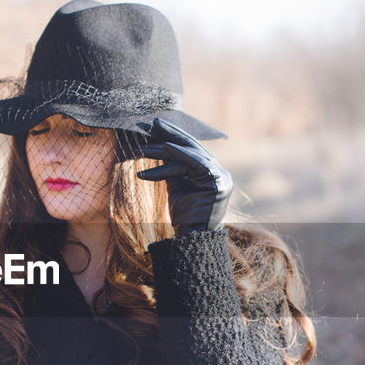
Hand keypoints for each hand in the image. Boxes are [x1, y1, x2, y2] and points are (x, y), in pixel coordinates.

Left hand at [135, 118, 232, 234]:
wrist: (193, 240)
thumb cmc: (183, 217)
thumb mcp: (177, 187)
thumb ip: (173, 168)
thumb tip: (159, 149)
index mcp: (212, 173)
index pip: (192, 150)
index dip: (174, 136)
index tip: (156, 127)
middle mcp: (220, 172)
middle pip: (193, 147)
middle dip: (171, 134)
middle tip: (151, 124)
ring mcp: (221, 177)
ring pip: (191, 154)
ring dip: (164, 150)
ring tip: (142, 150)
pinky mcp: (218, 183)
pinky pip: (195, 163)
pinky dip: (178, 155)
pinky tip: (161, 150)